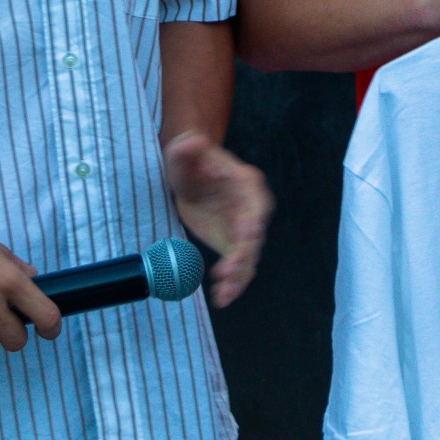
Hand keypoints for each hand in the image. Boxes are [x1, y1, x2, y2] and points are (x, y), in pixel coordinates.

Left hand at [165, 131, 273, 307]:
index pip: (256, 201)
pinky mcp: (232, 244)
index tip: (249, 232)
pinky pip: (237, 266)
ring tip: (224, 293)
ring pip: (248, 257)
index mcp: (246, 182)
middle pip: (254, 235)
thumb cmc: (189, 160)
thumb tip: (193, 142)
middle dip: (244, 254)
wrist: (188, 175)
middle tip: (228, 271)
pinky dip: (231, 283)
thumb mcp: (183, 151)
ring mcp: (243, 229)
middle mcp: (251, 208)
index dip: (254, 217)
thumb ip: (188, 148)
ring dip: (239, 276)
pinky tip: (220, 297)